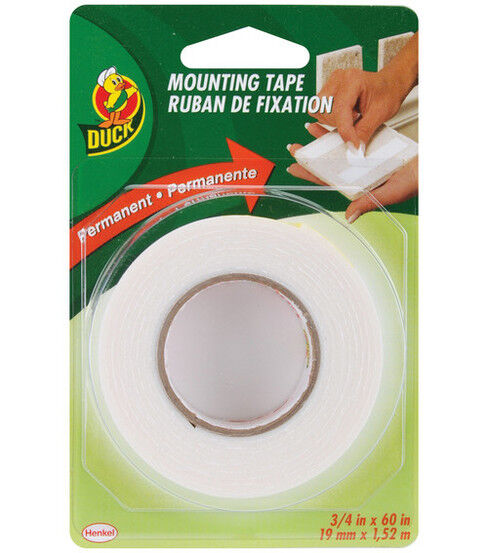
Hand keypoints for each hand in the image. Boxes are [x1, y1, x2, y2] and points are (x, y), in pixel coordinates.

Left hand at [287, 123, 417, 222]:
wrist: (433, 164)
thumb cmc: (416, 180)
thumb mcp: (392, 192)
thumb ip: (369, 202)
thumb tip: (349, 216)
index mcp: (359, 186)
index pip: (328, 180)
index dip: (310, 174)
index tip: (294, 166)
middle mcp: (358, 174)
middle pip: (328, 164)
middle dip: (311, 156)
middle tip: (294, 147)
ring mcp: (365, 160)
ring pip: (338, 149)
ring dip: (323, 140)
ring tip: (309, 129)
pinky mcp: (373, 148)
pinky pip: (352, 138)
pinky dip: (342, 130)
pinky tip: (332, 125)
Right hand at [313, 33, 417, 148]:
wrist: (390, 85)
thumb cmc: (387, 92)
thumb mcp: (379, 114)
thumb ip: (363, 131)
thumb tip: (353, 147)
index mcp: (352, 80)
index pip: (340, 110)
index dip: (345, 131)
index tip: (352, 144)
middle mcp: (338, 80)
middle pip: (324, 111)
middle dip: (337, 125)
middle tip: (354, 125)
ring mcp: (331, 84)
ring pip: (318, 111)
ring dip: (332, 122)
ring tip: (349, 118)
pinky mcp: (328, 91)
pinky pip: (318, 109)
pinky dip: (328, 119)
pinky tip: (341, 119)